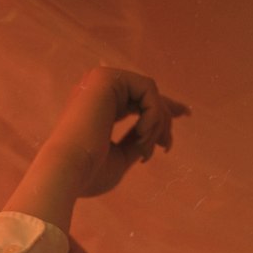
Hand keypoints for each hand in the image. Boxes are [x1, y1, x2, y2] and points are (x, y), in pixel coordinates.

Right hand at [45, 67, 189, 197]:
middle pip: (147, 95)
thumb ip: (137, 142)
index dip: (163, 107)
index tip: (186, 114)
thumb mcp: (121, 157)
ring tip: (147, 149)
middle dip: (165, 119)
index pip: (137, 100)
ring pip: (150, 93)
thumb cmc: (90, 173)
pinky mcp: (106, 78)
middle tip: (167, 147)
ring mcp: (101, 81)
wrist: (67, 173)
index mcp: (98, 108)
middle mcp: (98, 90)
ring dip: (157, 123)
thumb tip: (156, 136)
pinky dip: (154, 114)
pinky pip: (148, 90)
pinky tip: (143, 135)